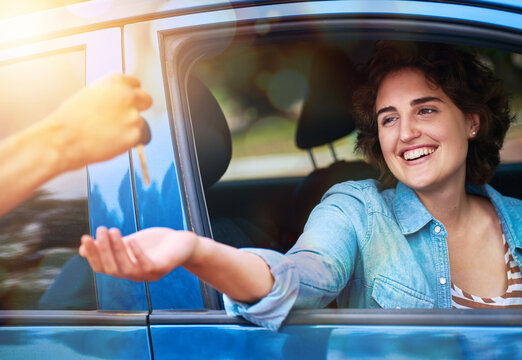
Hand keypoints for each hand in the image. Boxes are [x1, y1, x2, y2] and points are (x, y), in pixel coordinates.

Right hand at [48, 74, 151, 170]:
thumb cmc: (71, 119)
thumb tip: (120, 98)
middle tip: (124, 118)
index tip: (126, 101)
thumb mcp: (91, 93)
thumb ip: (111, 93)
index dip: (130, 94)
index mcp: (116, 82)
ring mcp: (133, 115)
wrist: (64, 138)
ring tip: (108, 132)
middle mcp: (128, 96)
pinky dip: (127, 141)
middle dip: (139, 108)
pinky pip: (137, 138)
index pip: (136, 84)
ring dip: (129, 127)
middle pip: (146, 100)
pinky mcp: (135, 134)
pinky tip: (111, 140)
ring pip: (140, 122)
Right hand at [79, 227, 198, 281]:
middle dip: (103, 250)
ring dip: (117, 250)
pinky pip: (146, 266)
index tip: (85, 237)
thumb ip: (109, 247)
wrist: (183, 244)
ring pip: (126, 268)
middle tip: (101, 229)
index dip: (92, 255)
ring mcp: (148, 275)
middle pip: (111, 269)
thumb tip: (81, 249)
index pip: (102, 267)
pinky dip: (137, 254)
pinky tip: (131, 241)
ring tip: (112, 230)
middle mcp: (134, 276)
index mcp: (124, 269)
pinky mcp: (161, 268)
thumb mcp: (128, 243)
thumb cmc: (155, 244)